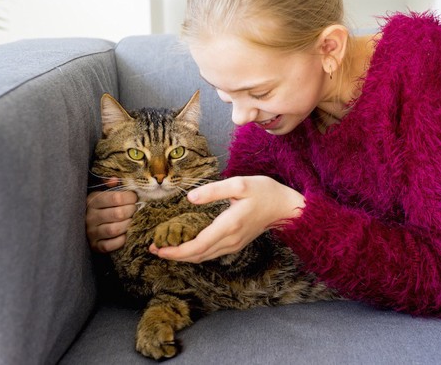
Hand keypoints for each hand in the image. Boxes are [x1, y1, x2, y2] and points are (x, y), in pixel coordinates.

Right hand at [86, 177, 137, 252]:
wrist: (88, 227)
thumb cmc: (103, 206)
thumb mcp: (104, 192)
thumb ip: (111, 185)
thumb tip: (114, 180)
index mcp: (92, 200)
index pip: (116, 197)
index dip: (130, 198)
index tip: (135, 198)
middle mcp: (90, 216)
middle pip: (118, 214)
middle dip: (132, 211)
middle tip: (136, 209)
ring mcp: (91, 232)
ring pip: (114, 229)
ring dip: (128, 225)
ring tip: (133, 220)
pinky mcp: (95, 246)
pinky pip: (110, 245)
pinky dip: (121, 240)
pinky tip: (126, 234)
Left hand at [150, 176, 303, 262]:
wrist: (286, 207)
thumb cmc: (264, 192)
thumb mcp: (240, 184)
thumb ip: (214, 190)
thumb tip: (190, 198)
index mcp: (229, 226)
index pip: (197, 246)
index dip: (176, 250)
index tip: (158, 248)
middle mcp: (230, 240)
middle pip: (197, 255)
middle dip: (174, 255)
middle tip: (154, 249)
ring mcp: (234, 244)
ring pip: (204, 256)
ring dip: (183, 255)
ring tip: (165, 248)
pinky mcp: (236, 243)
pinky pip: (211, 253)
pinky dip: (195, 252)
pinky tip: (186, 245)